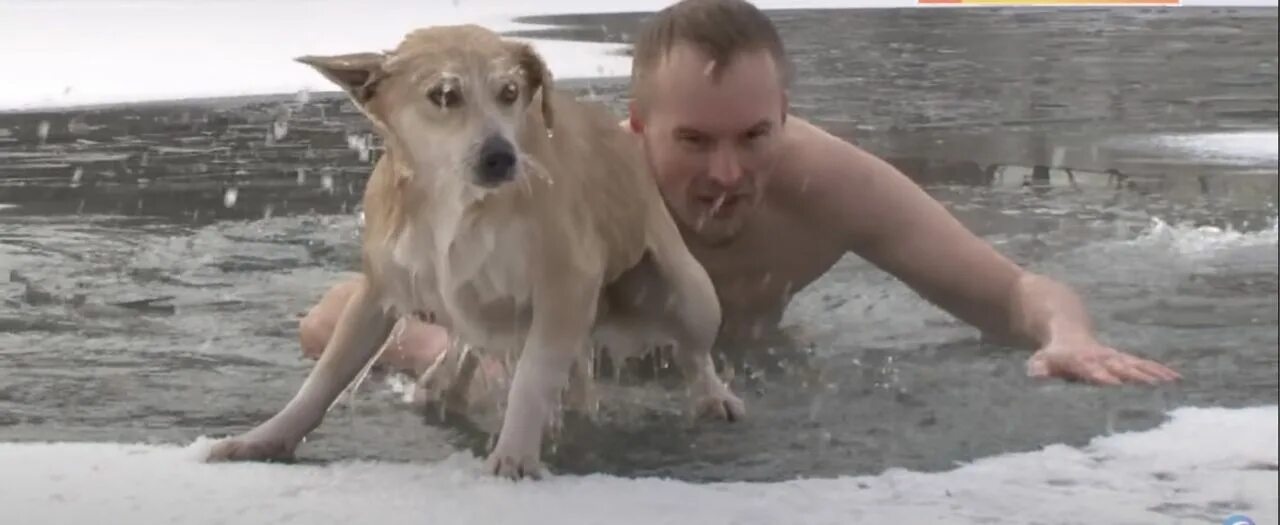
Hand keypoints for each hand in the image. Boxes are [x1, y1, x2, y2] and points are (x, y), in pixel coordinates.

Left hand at [1027, 339, 1180, 384]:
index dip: (1101, 375)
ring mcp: (1115, 358)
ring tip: (1171, 382)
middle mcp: (1102, 358)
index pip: (1092, 369)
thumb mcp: (1042, 360)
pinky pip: (1144, 365)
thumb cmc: (1053, 354)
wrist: (1067, 329)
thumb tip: (1034, 375)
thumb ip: (1040, 367)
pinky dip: (1159, 371)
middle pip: (1120, 367)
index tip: (1113, 383)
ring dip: (1153, 374)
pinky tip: (1176, 379)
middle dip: (1135, 376)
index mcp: (1081, 360)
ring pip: (1136, 365)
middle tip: (1152, 385)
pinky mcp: (1124, 359)